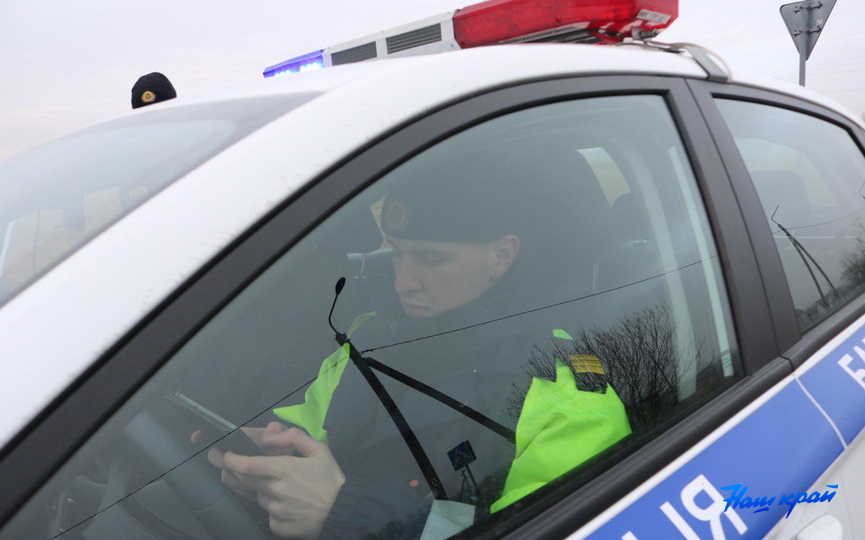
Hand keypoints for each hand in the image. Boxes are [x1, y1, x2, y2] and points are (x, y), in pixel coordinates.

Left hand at [208, 422, 345, 538]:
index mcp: (284, 470)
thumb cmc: (331, 480)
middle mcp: (276, 491)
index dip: (229, 460)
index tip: (222, 454)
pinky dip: (268, 506)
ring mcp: (275, 511)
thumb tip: (269, 433)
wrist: (343, 512)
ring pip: (254, 497)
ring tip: (264, 483)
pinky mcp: (278, 526)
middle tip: (224, 464)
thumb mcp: (319, 450)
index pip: (247, 465)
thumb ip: (294, 437)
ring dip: (253, 489)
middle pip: (242, 481)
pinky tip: (280, 502)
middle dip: (230, 471)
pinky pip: (266, 514)